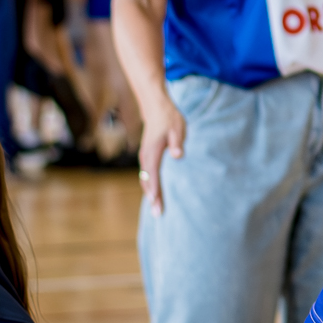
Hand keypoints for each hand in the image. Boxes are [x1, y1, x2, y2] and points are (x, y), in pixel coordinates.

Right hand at [137, 96, 184, 216]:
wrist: (156, 109)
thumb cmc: (169, 119)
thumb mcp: (177, 128)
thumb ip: (177, 142)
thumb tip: (178, 155)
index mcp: (153, 152)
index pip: (153, 175)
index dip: (155, 189)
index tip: (156, 202)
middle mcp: (145, 157)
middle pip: (147, 181)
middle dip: (152, 197)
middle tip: (158, 213)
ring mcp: (144, 157)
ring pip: (145, 180)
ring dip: (150, 194)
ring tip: (156, 208)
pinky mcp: (146, 157)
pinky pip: (146, 175)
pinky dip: (149, 186)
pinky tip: (154, 194)